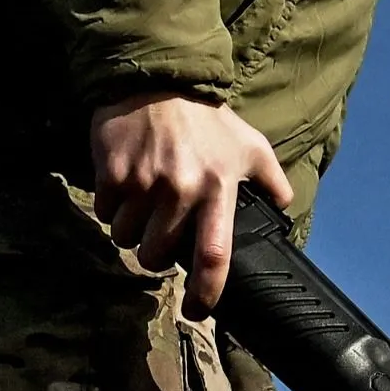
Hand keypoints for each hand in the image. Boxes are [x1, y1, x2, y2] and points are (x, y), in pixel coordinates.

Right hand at [89, 94, 293, 312]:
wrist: (156, 78)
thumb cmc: (206, 117)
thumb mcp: (249, 144)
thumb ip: (271, 178)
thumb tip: (285, 208)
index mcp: (217, 188)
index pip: (214, 255)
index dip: (206, 292)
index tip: (198, 312)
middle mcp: (180, 190)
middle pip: (158, 255)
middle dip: (155, 256)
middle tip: (158, 238)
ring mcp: (143, 183)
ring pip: (126, 238)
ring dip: (129, 233)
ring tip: (139, 209)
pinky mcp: (112, 174)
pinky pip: (104, 212)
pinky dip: (110, 207)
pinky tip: (122, 185)